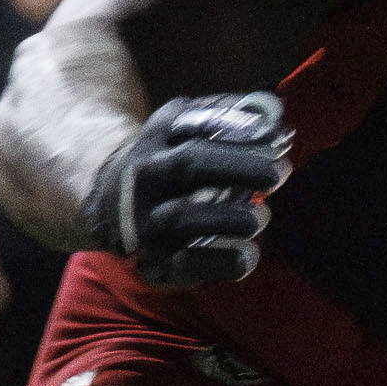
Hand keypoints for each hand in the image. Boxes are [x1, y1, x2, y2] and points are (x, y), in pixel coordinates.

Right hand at [87, 91, 288, 287]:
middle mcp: (146, 174)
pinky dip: (219, 262)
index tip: (278, 136)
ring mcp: (144, 218)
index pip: (195, 122)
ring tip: (261, 217)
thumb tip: (278, 120)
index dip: (239, 127)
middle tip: (277, 174)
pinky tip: (250, 255)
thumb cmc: (167, 162)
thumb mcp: (179, 130)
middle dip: (239, 167)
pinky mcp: (151, 259)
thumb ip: (225, 120)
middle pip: (189, 164)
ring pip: (182, 216)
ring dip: (228, 217)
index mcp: (157, 135)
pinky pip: (184, 266)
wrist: (108, 205)